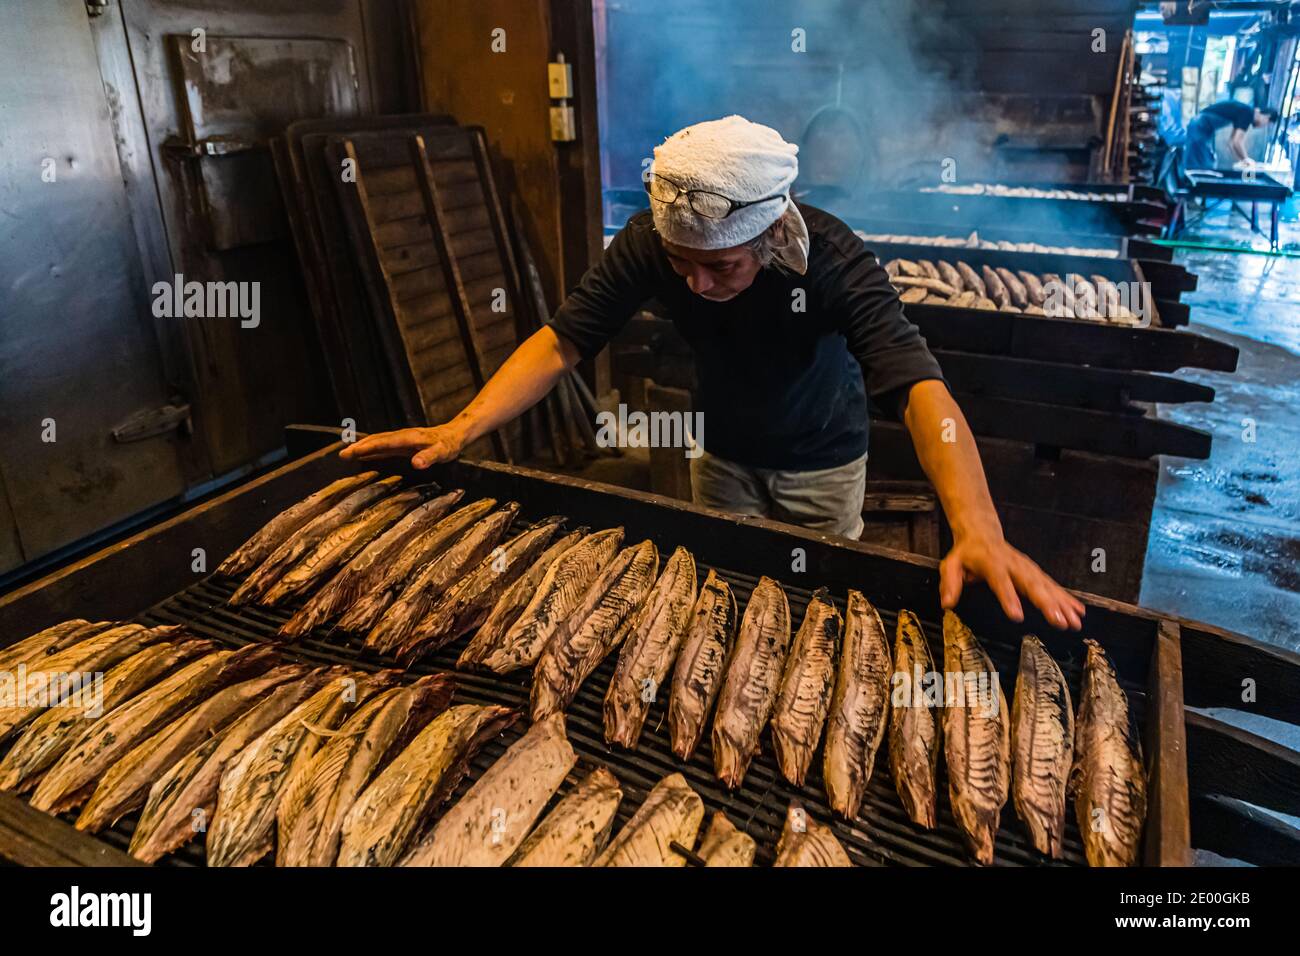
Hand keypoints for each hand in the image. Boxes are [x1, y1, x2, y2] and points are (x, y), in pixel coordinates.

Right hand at [338, 423, 467, 468]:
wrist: (455, 434)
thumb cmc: (449, 445)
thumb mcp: (442, 452)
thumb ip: (429, 457)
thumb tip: (416, 463)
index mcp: (408, 438)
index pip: (383, 443)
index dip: (366, 447)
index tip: (351, 452)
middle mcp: (401, 436)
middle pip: (376, 440)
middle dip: (358, 447)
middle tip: (341, 455)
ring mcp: (401, 438)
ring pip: (378, 441)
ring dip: (362, 446)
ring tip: (346, 453)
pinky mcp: (402, 442)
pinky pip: (383, 444)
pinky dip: (371, 448)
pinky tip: (364, 453)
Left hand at [939, 532, 1084, 630]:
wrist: (982, 533)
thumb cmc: (966, 552)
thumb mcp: (951, 564)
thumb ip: (950, 583)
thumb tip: (947, 603)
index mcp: (992, 563)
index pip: (1000, 582)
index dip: (1008, 598)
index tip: (1016, 616)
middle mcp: (1014, 565)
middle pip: (1032, 585)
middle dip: (1047, 604)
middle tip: (1058, 621)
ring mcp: (1027, 568)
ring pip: (1047, 586)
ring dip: (1062, 604)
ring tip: (1074, 621)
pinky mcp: (1035, 572)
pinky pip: (1053, 586)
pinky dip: (1067, 598)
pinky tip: (1078, 611)